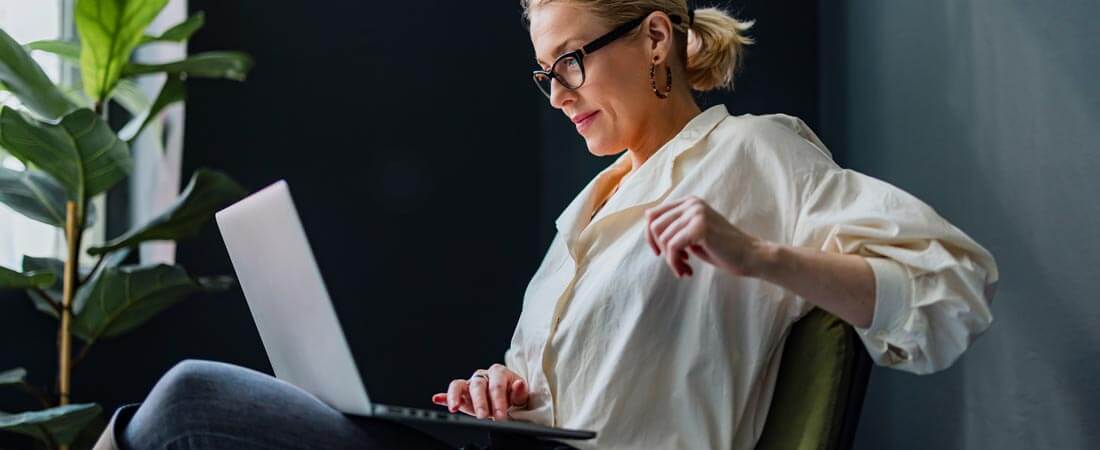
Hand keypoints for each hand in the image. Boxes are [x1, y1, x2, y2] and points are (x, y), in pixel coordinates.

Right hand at [431, 364, 528, 420]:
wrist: (508, 399)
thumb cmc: (514, 396)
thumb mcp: (521, 395)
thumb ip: (519, 391)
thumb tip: (519, 384)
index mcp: (498, 373)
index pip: (496, 385)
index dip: (498, 401)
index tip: (501, 415)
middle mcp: (482, 376)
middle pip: (477, 385)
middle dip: (480, 402)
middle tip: (483, 416)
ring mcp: (470, 384)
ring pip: (459, 385)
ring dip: (455, 396)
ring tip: (454, 407)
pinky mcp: (461, 394)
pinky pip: (451, 393)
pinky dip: (444, 397)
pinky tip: (438, 399)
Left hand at [644, 196, 767, 277]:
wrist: (750, 256)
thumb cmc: (721, 249)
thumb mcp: (693, 234)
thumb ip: (674, 226)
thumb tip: (647, 218)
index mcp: (689, 202)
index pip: (653, 215)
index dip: (651, 237)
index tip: (661, 253)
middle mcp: (692, 203)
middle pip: (654, 226)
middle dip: (660, 249)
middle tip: (676, 264)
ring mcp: (696, 213)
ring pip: (664, 239)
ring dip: (671, 260)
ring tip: (684, 270)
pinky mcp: (700, 227)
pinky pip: (673, 247)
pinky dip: (675, 263)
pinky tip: (686, 271)